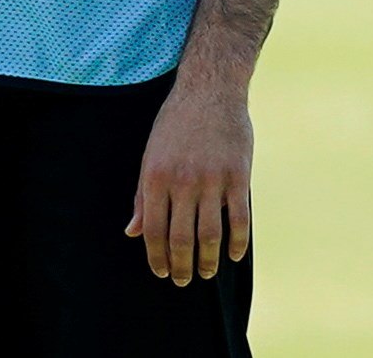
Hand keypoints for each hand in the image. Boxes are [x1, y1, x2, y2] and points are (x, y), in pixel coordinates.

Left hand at [127, 79, 252, 284]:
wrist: (209, 91)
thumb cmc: (175, 124)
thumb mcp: (150, 155)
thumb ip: (143, 196)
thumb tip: (132, 232)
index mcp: (156, 177)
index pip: (154, 230)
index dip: (156, 257)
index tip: (161, 273)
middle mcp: (183, 182)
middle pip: (181, 238)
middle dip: (181, 266)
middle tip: (184, 281)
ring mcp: (212, 180)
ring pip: (211, 234)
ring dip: (209, 261)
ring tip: (207, 273)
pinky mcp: (238, 176)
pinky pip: (239, 219)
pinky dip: (237, 243)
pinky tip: (233, 255)